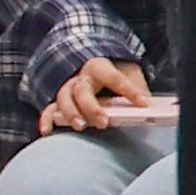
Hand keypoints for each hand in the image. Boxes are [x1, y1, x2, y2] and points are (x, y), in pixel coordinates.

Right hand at [42, 57, 157, 134]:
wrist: (92, 63)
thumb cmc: (114, 71)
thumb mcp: (129, 72)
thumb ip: (137, 86)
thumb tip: (148, 104)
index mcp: (99, 66)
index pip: (115, 78)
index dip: (129, 90)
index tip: (144, 103)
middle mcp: (80, 77)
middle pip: (82, 90)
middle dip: (92, 107)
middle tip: (104, 122)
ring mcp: (68, 88)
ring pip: (64, 98)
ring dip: (71, 113)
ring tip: (81, 126)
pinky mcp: (60, 101)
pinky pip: (49, 109)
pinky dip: (47, 120)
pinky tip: (48, 131)